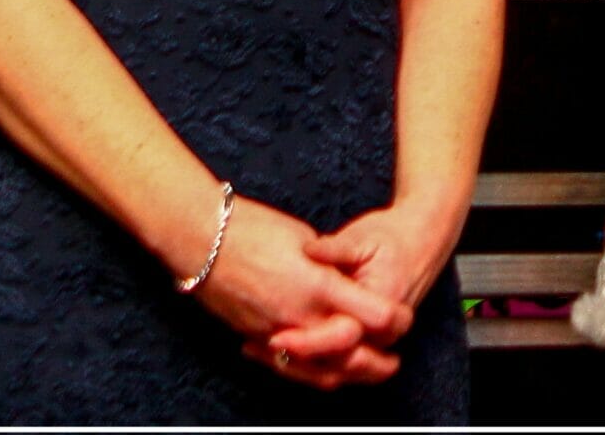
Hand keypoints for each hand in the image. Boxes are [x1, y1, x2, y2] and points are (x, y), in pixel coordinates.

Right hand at [181, 194, 404, 389]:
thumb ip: (328, 267)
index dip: (391, 321)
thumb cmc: (254, 229)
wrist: (202, 239)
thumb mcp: (303, 238)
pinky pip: (286, 366)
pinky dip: (308, 370)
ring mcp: (273, 332)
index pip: (369, 316)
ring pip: (316, 370)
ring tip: (364, 372)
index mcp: (318, 286)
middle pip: (348, 355)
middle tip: (391, 364)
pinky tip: (320, 367)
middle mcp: (298, 317)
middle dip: (374, 363)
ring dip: (344, 375)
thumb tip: (342, 279)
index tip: (402, 320)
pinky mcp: (254, 337)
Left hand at [258, 200, 461, 386]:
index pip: (342, 338)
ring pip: (333, 371)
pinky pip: (334, 362)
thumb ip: (336, 248)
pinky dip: (306, 359)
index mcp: (383, 306)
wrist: (422, 238)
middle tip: (258, 347)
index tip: (277, 336)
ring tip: (259, 348)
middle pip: (335, 366)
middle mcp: (381, 332)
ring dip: (296, 365)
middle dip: (294, 362)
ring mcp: (374, 342)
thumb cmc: (393, 236)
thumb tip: (308, 249)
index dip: (308, 342)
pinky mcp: (364, 342)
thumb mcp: (364, 237)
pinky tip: (276, 345)